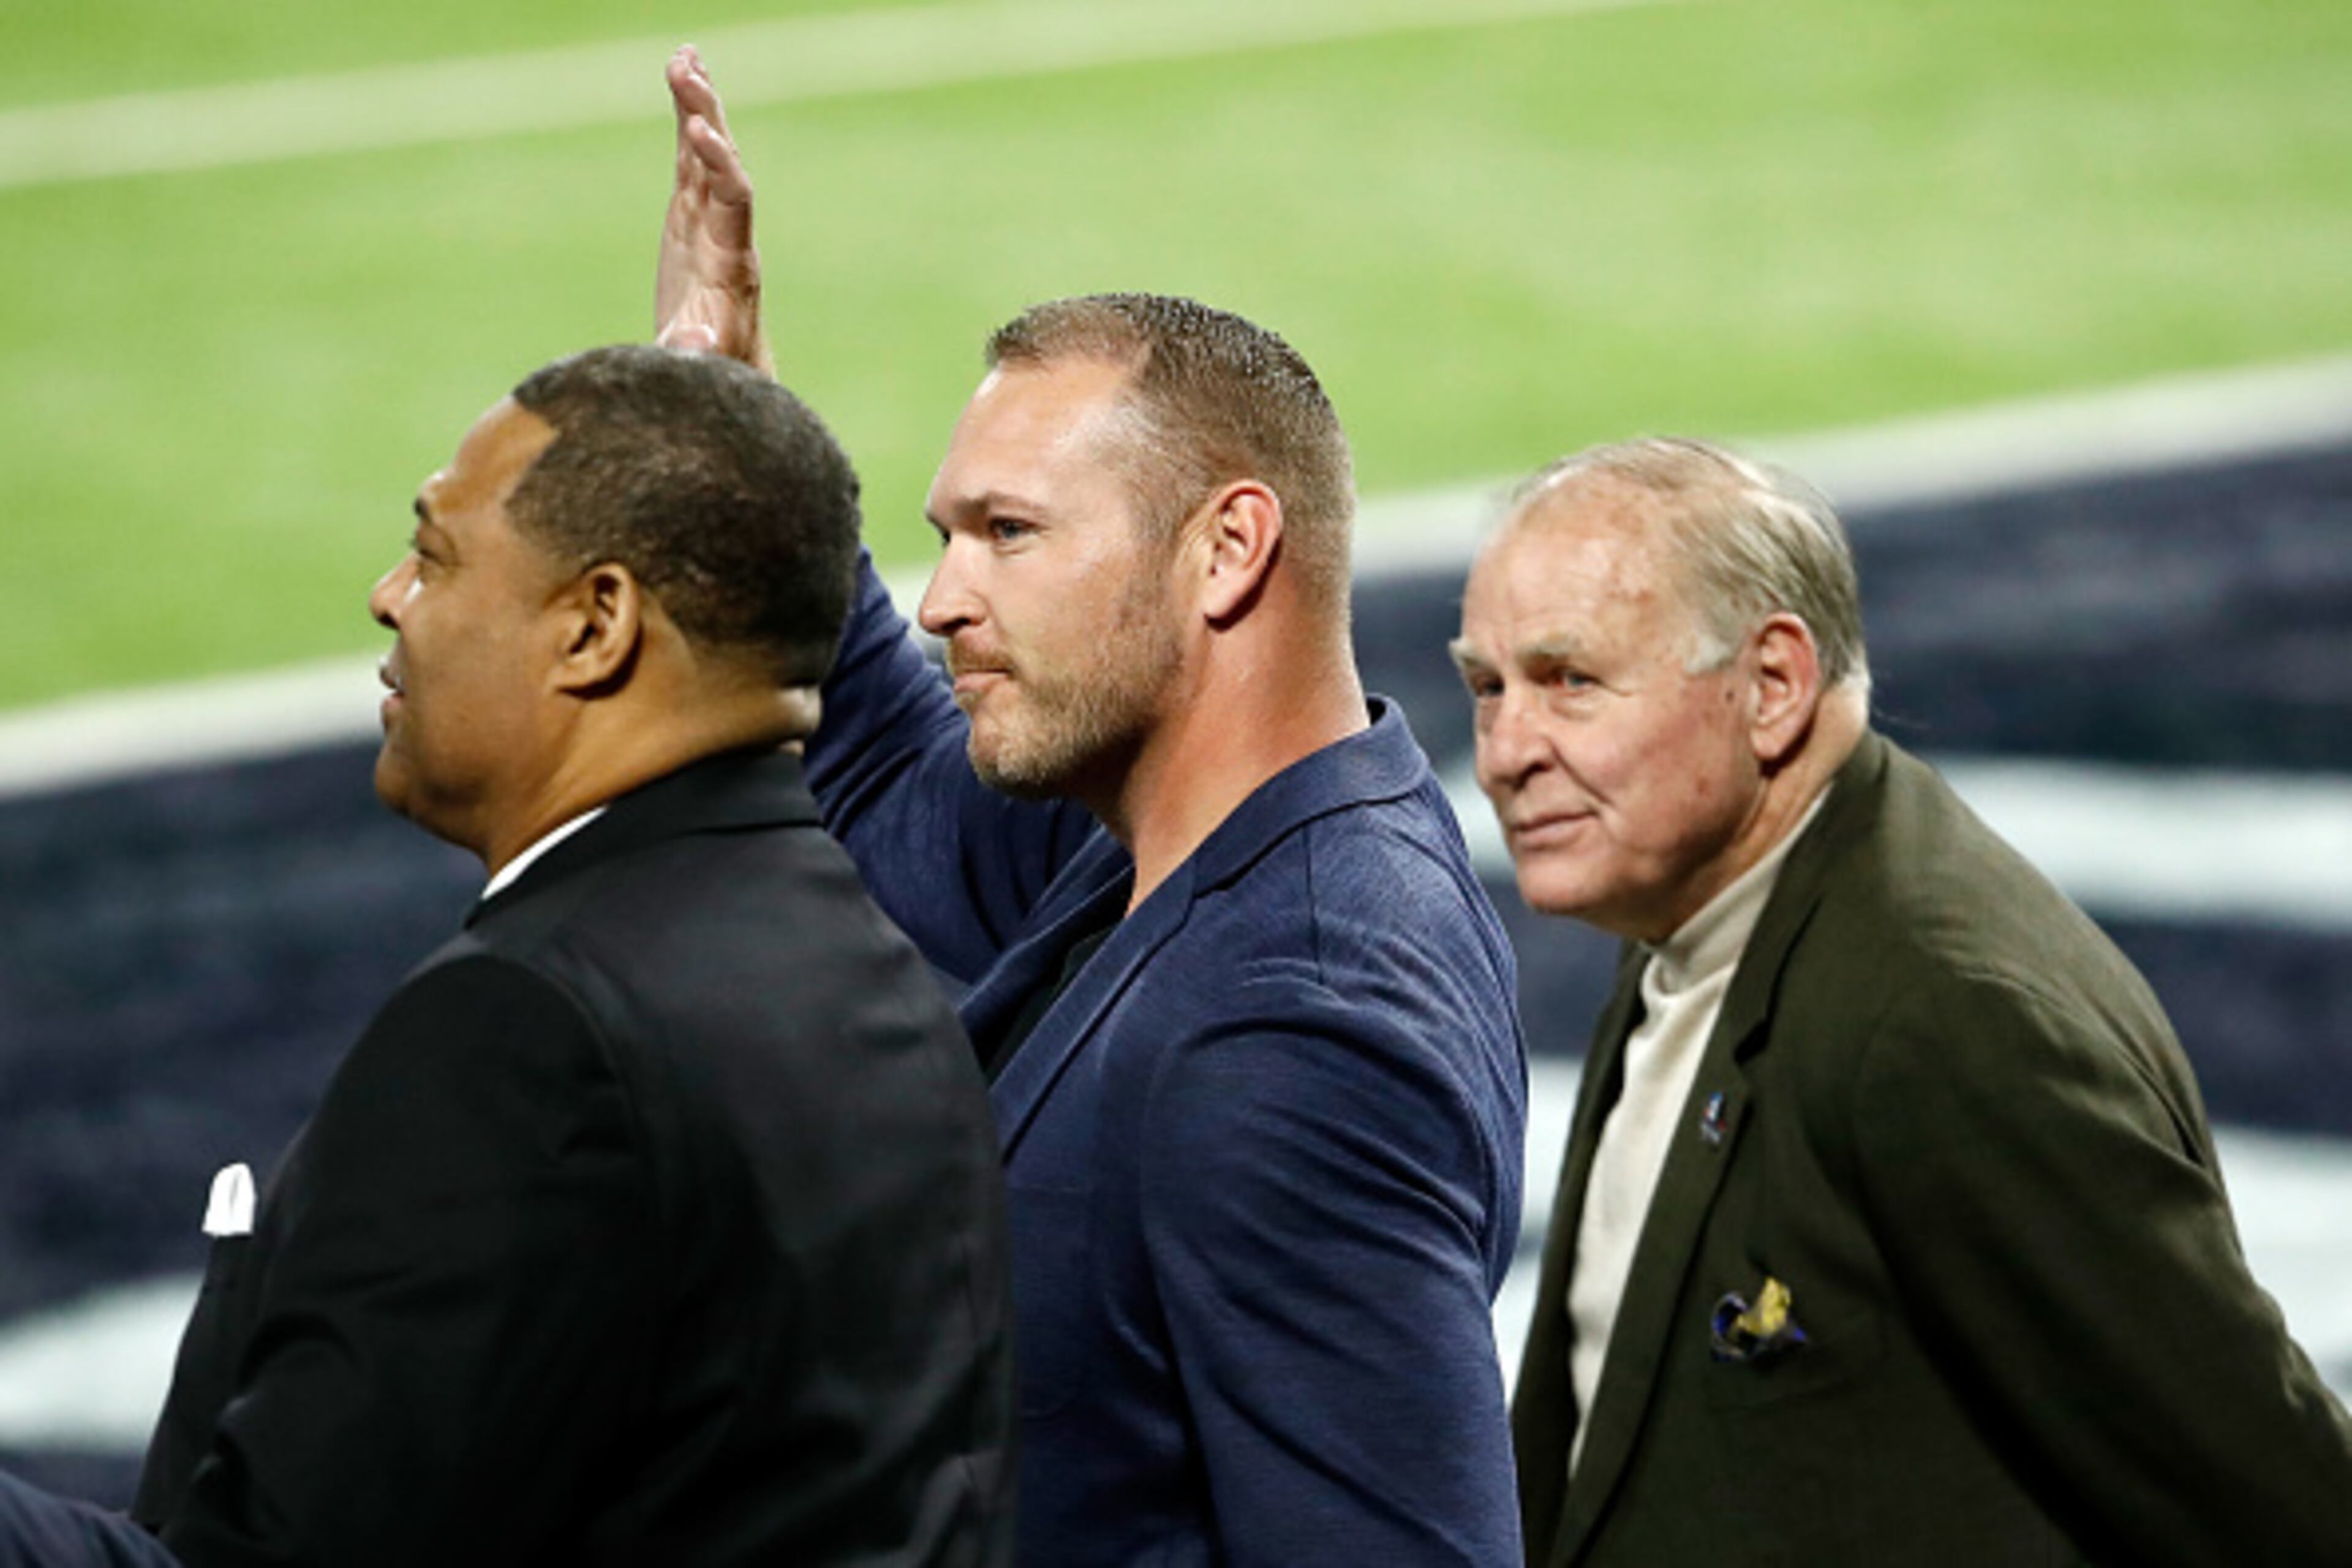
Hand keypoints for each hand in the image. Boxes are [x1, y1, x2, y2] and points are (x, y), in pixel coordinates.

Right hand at [656, 46, 772, 373]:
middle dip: (707, 117)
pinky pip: (690, 156)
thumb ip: (696, 351)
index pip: (733, 199)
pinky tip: (681, 74)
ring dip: (697, 105)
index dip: (720, 165)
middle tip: (687, 71)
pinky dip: (686, 117)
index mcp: (733, 261)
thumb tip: (692, 344)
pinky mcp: (692, 213)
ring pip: (707, 152)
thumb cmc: (717, 371)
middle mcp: (727, 230)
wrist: (729, 366)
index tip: (700, 131)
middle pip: (723, 163)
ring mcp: (710, 218)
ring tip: (684, 57)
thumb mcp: (703, 366)